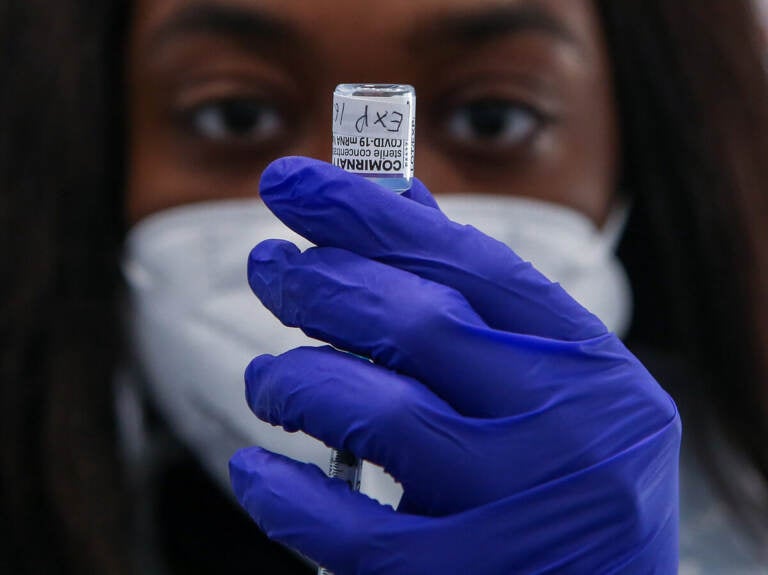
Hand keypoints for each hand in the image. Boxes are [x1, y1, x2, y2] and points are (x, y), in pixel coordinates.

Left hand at [229, 157, 680, 573]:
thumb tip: (396, 201)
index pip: (468, 260)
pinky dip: (288, 498)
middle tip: (270, 268)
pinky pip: (355, 532)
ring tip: (269, 378)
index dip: (368, 214)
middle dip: (319, 282)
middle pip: (415, 322)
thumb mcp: (551, 381)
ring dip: (296, 382)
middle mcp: (568, 424)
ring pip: (377, 414)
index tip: (290, 184)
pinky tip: (256, 473)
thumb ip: (475, 297)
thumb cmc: (565, 480)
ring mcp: (522, 504)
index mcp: (587, 362)